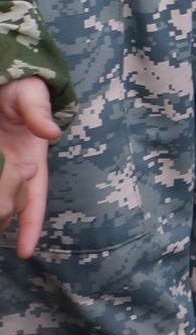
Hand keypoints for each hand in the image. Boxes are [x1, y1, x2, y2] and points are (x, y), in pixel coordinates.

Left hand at [0, 75, 60, 258]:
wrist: (0, 81)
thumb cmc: (18, 86)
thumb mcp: (29, 94)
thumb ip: (37, 111)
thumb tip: (51, 133)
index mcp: (31, 160)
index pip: (34, 199)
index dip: (30, 226)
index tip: (23, 253)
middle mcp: (12, 171)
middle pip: (8, 207)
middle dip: (0, 220)